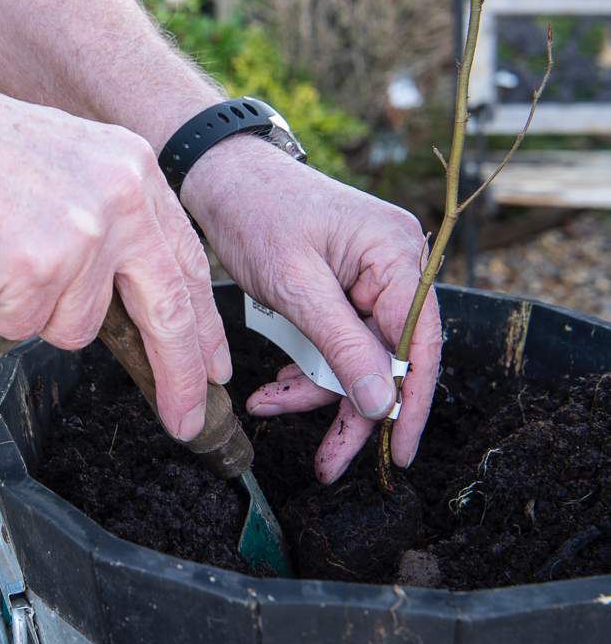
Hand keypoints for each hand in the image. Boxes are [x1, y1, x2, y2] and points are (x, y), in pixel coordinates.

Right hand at [0, 73, 230, 440]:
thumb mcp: (73, 165)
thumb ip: (113, 222)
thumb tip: (132, 300)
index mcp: (137, 172)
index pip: (187, 263)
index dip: (204, 323)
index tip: (213, 367)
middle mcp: (123, 200)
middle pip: (169, 312)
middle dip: (179, 375)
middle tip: (190, 421)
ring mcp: (84, 234)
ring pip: (76, 329)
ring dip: (33, 311)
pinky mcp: (39, 266)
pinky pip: (21, 327)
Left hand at [183, 138, 441, 483]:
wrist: (224, 179)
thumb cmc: (256, 216)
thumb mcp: (296, 287)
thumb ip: (342, 346)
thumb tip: (382, 404)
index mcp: (396, 255)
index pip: (419, 344)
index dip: (410, 403)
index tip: (398, 454)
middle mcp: (395, 266)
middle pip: (388, 357)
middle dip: (351, 408)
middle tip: (327, 464)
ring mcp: (372, 276)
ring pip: (359, 355)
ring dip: (318, 388)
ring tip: (269, 401)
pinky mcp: (347, 286)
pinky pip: (340, 339)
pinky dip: (311, 365)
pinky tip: (279, 382)